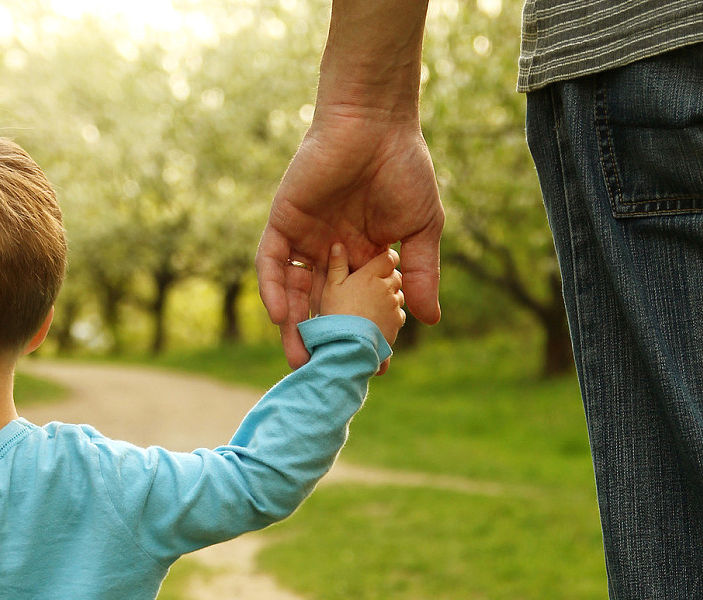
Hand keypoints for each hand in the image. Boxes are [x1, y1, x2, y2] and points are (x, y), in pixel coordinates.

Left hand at [256, 108, 443, 368]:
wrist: (375, 122)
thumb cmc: (404, 169)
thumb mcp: (421, 229)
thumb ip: (421, 273)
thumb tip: (431, 321)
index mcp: (362, 257)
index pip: (357, 305)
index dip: (361, 334)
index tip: (371, 365)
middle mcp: (330, 253)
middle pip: (322, 306)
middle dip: (324, 339)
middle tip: (328, 373)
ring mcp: (305, 239)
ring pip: (293, 291)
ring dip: (293, 325)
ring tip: (300, 360)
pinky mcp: (284, 222)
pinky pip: (271, 262)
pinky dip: (273, 289)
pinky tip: (281, 317)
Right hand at [321, 243, 405, 347]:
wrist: (348, 344)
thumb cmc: (336, 314)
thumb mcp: (331, 288)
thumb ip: (337, 265)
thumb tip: (338, 246)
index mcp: (371, 275)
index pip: (389, 258)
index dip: (385, 259)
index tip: (378, 264)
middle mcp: (387, 288)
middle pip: (396, 276)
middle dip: (387, 278)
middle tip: (372, 286)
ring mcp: (394, 306)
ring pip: (399, 295)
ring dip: (390, 296)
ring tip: (372, 305)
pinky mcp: (397, 322)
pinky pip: (399, 313)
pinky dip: (391, 314)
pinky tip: (376, 320)